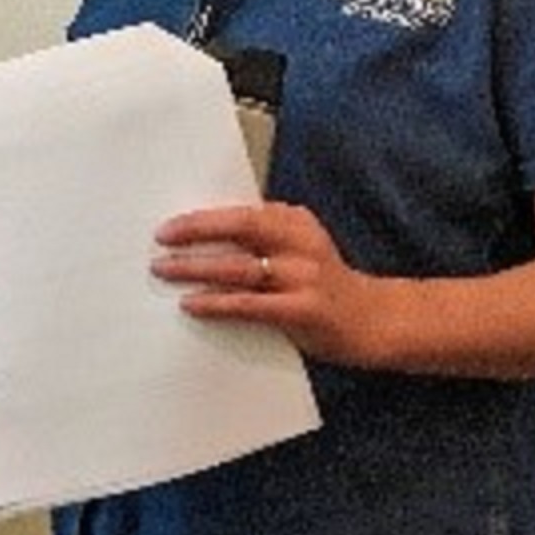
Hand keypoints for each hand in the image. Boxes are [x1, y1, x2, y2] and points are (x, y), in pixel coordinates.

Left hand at [152, 200, 371, 359]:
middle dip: (196, 231)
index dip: (202, 218)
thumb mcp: (296, 251)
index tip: (168, 227)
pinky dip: (217, 303)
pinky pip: (250, 305)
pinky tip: (191, 304)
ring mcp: (304, 276)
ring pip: (240, 267)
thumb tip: (197, 242)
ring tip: (163, 270)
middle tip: (161, 240)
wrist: (374, 321)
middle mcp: (301, 244)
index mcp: (296, 223)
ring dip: (196, 268)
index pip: (243, 213)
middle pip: (241, 228)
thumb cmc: (321, 286)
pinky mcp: (304, 310)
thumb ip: (259, 243)